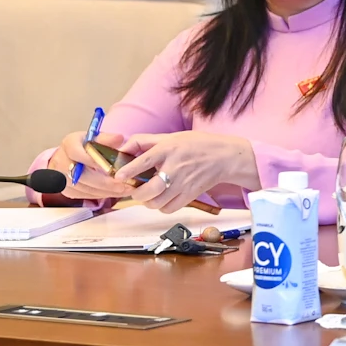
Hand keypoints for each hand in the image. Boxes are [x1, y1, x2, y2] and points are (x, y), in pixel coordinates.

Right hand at [49, 130, 131, 199]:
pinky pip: (82, 195)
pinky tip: (114, 193)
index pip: (76, 152)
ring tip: (123, 190)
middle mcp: (60, 161)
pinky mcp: (66, 190)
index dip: (92, 160)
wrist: (73, 156)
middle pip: (79, 175)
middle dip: (102, 182)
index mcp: (69, 144)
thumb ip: (107, 139)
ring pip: (82, 188)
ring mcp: (61, 177)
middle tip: (122, 184)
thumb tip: (119, 138)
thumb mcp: (97, 137)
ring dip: (103, 191)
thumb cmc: (88, 145)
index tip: (110, 167)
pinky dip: (99, 195)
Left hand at [116, 131, 258, 212]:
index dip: (128, 170)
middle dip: (137, 193)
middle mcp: (175, 167)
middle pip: (149, 190)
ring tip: (149, 195)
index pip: (144, 161)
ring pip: (156, 203)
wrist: (226, 157)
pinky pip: (168, 209)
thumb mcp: (172, 136)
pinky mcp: (190, 195)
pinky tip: (162, 199)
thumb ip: (146, 141)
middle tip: (136, 189)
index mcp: (169, 149)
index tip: (119, 176)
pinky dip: (161, 207)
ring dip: (148, 201)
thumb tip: (123, 148)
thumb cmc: (198, 145)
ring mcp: (183, 184)